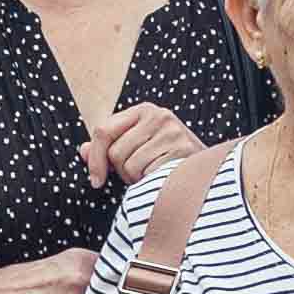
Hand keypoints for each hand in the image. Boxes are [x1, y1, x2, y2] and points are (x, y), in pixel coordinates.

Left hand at [81, 101, 209, 188]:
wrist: (212, 169)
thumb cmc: (169, 158)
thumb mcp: (138, 145)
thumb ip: (110, 146)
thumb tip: (82, 151)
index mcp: (143, 110)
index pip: (103, 130)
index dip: (94, 158)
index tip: (96, 181)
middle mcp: (158, 115)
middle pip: (115, 153)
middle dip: (122, 172)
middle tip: (139, 174)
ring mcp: (171, 131)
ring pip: (130, 167)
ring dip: (137, 179)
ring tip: (154, 174)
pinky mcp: (182, 150)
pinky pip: (148, 175)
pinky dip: (152, 183)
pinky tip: (164, 177)